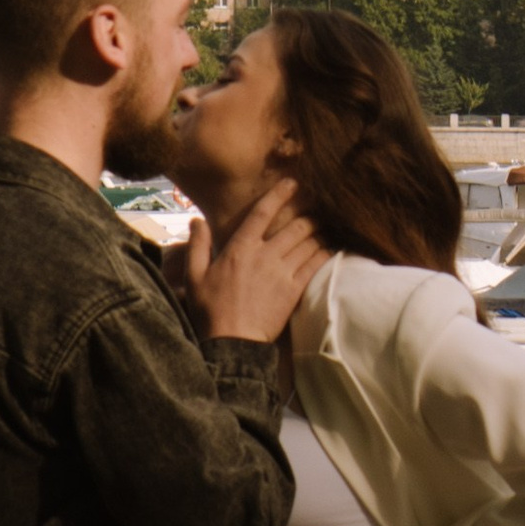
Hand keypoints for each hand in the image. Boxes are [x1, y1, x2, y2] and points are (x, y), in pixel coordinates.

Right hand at [183, 179, 322, 344]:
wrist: (232, 342)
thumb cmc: (210, 310)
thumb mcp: (194, 276)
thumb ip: (197, 245)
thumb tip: (197, 220)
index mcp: (240, 248)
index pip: (262, 212)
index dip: (279, 194)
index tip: (292, 183)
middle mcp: (265, 255)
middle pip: (295, 226)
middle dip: (309, 214)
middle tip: (317, 208)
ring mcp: (282, 272)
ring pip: (308, 242)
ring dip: (318, 232)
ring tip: (325, 226)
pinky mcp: (294, 290)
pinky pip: (315, 264)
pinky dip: (325, 253)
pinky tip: (330, 249)